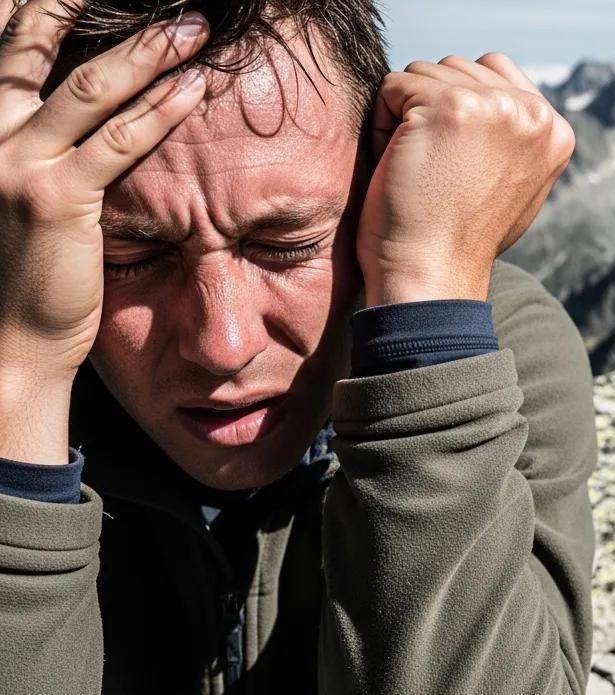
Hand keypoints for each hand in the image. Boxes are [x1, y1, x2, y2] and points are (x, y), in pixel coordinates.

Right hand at [0, 0, 208, 391]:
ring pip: (86, 85)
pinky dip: (159, 112)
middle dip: (83, 3)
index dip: (40, 6)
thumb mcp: (13, 191)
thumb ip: (35, 144)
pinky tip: (193, 89)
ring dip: (146, 50)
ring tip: (193, 25)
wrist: (6, 341)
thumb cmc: (17, 270)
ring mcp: (16, 162)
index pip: (2, 41)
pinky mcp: (57, 199)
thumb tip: (71, 115)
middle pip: (34, 40)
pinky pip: (118, 144)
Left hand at [356, 52, 574, 305]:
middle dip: (433, 114)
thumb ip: (511, 136)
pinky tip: (403, 170)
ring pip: (424, 74)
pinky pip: (393, 87)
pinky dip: (384, 128)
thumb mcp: (511, 184)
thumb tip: (497, 100)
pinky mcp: (450, 107)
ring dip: (407, 119)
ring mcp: (495, 106)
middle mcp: (534, 113)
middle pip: (457, 69)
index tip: (459, 171)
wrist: (433, 278)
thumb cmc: (458, 241)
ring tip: (422, 174)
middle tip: (439, 177)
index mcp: (554, 130)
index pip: (492, 73)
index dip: (460, 115)